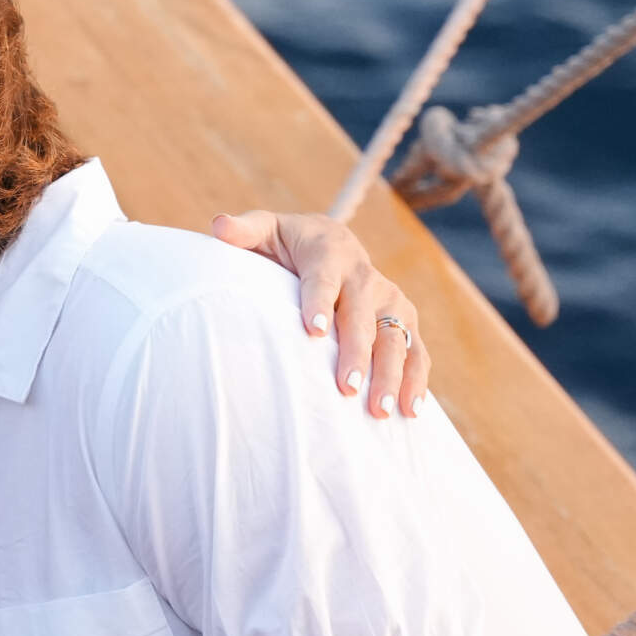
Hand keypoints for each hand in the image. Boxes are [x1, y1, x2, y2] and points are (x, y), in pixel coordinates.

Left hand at [211, 210, 431, 418]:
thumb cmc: (288, 243)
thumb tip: (220, 226)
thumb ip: (244, 231)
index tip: (314, 331)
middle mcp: (365, 276)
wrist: (331, 241)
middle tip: (346, 387)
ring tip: (379, 409)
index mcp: (329, 253)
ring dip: (390, 374)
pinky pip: (415, 350)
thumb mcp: (266, 230)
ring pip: (395, 337)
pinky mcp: (404, 318)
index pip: (323, 280)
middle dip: (356, 352)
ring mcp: (389, 298)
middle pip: (361, 316)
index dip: (320, 303)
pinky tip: (410, 410)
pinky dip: (416, 378)